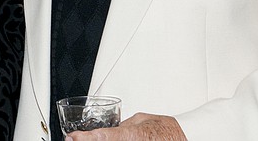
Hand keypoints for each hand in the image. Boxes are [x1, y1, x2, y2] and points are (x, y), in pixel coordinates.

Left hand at [65, 113, 185, 140]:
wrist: (185, 137)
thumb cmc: (166, 129)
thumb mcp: (140, 120)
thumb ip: (122, 126)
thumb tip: (109, 128)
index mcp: (132, 135)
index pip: (103, 137)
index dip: (85, 138)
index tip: (72, 137)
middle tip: (75, 139)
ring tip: (84, 140)